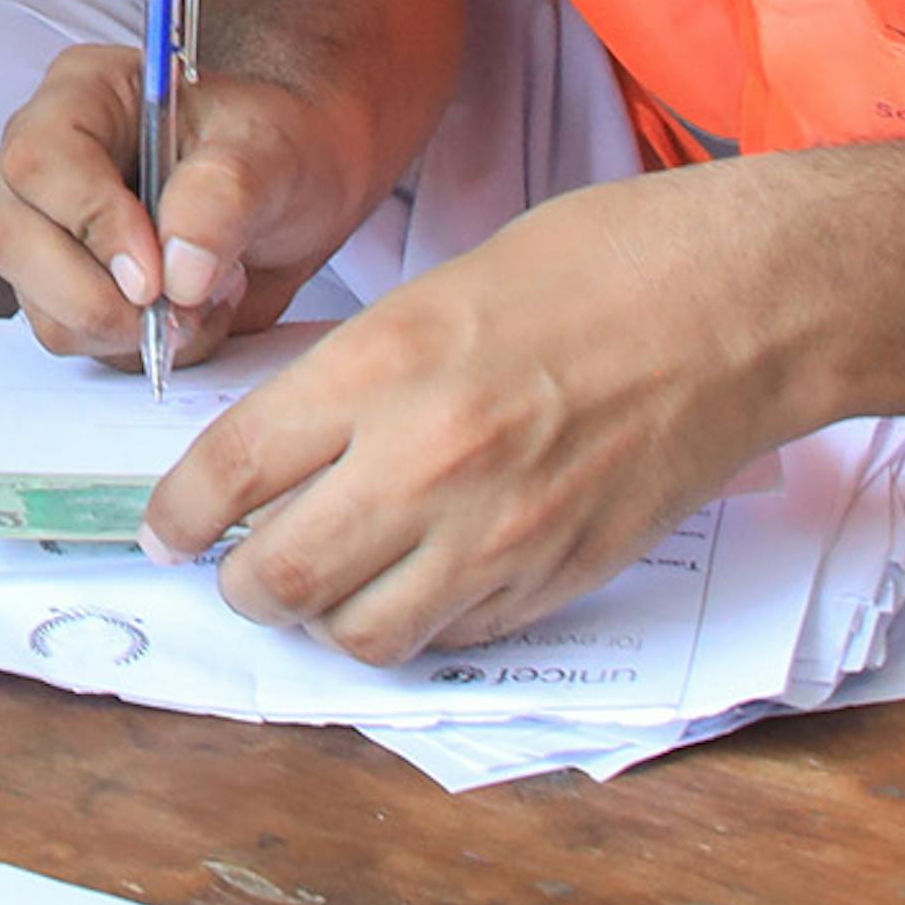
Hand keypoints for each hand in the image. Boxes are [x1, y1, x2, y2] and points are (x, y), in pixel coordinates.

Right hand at [0, 44, 381, 374]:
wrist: (296, 193)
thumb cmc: (276, 149)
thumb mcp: (272, 152)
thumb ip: (227, 195)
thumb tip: (179, 272)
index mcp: (83, 95)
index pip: (41, 161)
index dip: (91, 224)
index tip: (156, 276)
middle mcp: (45, 161)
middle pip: (13, 240)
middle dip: (97, 297)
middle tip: (180, 309)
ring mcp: (45, 228)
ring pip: (39, 304)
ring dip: (127, 328)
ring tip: (203, 297)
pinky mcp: (63, 287)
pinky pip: (75, 338)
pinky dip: (138, 348)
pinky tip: (189, 313)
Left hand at [143, 163, 810, 660]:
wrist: (738, 308)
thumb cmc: (596, 268)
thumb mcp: (438, 290)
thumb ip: (357, 377)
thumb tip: (284, 446)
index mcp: (382, 368)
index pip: (231, 473)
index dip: (179, 516)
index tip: (166, 530)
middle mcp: (426, 463)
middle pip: (280, 579)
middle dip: (240, 586)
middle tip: (237, 570)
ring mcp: (497, 536)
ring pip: (362, 635)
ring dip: (325, 622)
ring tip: (328, 588)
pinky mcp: (555, 579)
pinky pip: (451, 635)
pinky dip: (416, 623)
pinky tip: (417, 582)